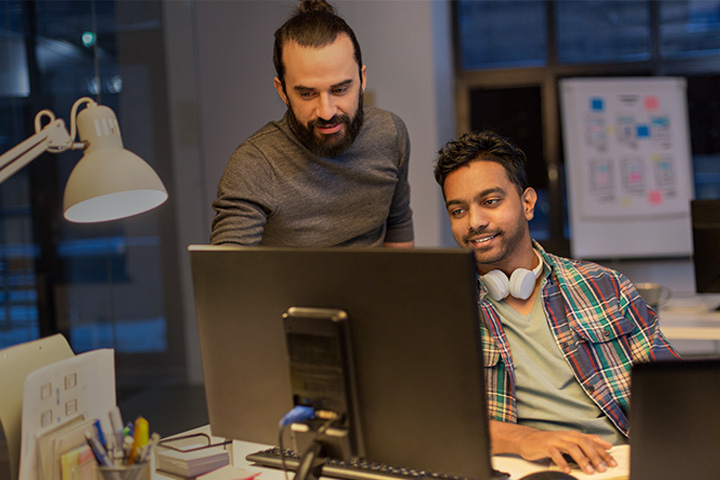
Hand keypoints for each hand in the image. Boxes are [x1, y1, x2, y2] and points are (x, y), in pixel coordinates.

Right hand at [490, 421, 617, 474]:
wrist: (527, 439)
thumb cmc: (548, 443)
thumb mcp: (567, 442)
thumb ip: (582, 445)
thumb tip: (601, 448)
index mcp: (572, 435)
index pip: (591, 440)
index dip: (603, 450)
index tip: (612, 460)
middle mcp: (565, 435)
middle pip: (584, 443)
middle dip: (595, 456)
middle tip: (603, 468)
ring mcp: (555, 440)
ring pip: (572, 447)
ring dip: (582, 460)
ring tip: (589, 471)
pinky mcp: (545, 445)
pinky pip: (555, 453)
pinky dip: (562, 462)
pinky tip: (567, 470)